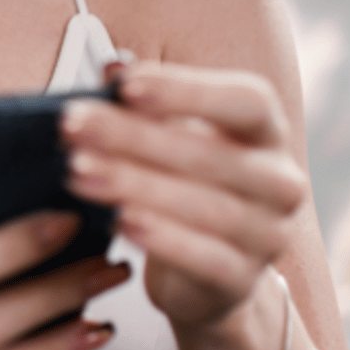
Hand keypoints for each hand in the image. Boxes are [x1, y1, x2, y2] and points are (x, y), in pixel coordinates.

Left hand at [62, 61, 306, 331]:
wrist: (207, 270)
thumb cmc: (183, 182)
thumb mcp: (167, 135)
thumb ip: (144, 102)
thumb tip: (113, 69)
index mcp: (265, 133)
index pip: (246, 101)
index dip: (187, 90)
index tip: (125, 85)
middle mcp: (279, 181)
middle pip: (210, 153)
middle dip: (132, 136)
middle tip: (71, 125)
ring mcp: (269, 234)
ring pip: (205, 207)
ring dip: (134, 184)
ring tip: (78, 171)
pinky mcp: (244, 280)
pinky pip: (207, 259)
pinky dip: (162, 238)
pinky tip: (119, 221)